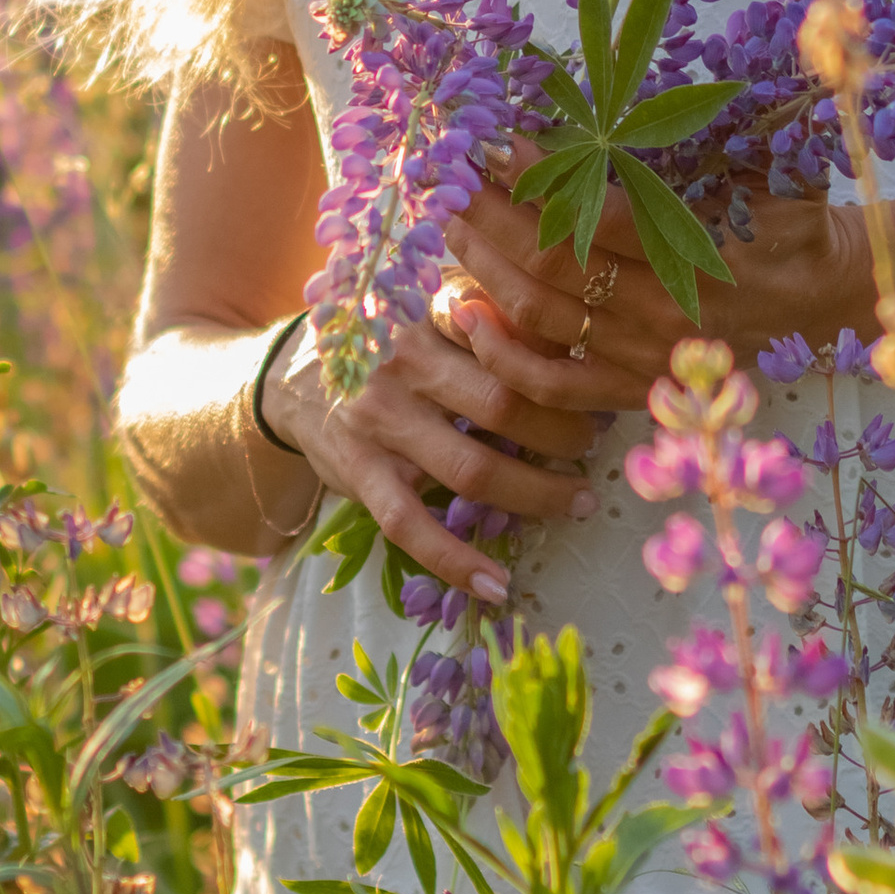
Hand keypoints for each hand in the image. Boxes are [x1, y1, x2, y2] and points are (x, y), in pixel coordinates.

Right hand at [258, 307, 606, 604]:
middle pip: (505, 404)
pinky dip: (456, 562)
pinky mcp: (360, 472)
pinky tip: (496, 587)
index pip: (512, 338)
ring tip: (578, 501)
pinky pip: (412, 526)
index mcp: (430, 313)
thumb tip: (577, 342)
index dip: (563, 368)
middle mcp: (404, 364)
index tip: (601, 388)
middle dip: (564, 434)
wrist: (293, 376)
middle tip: (597, 445)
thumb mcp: (430, 307)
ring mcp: (379, 421)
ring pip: (473, 468)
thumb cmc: (389, 342)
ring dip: (537, 494)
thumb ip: (491, 314)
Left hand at [437, 168, 869, 421]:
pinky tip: (465, 317)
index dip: (537, 181)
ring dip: (484, 270)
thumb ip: (688, 158)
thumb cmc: (788, 223)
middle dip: (491, 218)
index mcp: (692, 251)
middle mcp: (662, 309)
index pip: (592, 216)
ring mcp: (644, 355)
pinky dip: (505, 357)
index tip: (497, 144)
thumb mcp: (753, 174)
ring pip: (542, 318)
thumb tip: (605, 120)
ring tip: (450, 226)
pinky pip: (556, 386)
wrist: (828, 294)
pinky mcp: (637, 388)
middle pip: (551, 266)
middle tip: (451, 179)